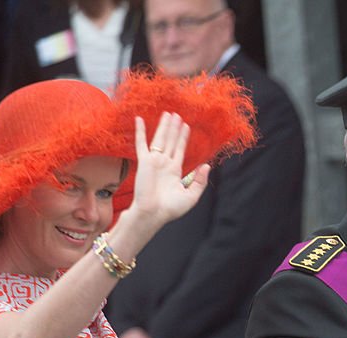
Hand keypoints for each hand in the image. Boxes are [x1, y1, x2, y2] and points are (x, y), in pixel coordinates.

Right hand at [129, 112, 209, 229]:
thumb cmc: (170, 209)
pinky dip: (140, 131)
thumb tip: (206, 166)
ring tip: (168, 113)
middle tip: (177, 115)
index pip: (179, 150)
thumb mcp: (191, 196)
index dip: (183, 138)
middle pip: (171, 141)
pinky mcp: (144, 162)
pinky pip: (142, 143)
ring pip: (160, 139)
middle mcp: (164, 164)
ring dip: (164, 126)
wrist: (153, 214)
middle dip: (174, 128)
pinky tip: (139, 119)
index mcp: (174, 171)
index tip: (186, 126)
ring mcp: (154, 162)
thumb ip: (200, 181)